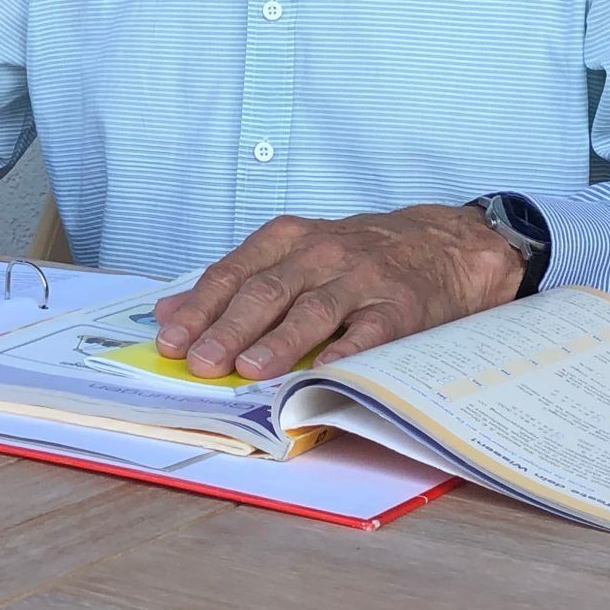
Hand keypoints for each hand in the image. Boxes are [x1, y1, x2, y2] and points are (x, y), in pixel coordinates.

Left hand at [152, 205, 525, 379]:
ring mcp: (361, 279)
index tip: (171, 341)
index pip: (232, 274)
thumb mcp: (292, 252)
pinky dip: (347, 352)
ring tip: (250, 369)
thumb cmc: (356, 255)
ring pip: (313, 310)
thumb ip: (233, 281)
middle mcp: (321, 254)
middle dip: (228, 329)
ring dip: (279, 342)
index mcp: (287, 239)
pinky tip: (326, 371)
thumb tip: (167, 314)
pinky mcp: (399, 307)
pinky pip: (369, 332)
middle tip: (202, 362)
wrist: (441, 245)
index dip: (199, 309)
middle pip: (266, 292)